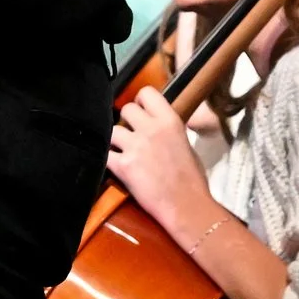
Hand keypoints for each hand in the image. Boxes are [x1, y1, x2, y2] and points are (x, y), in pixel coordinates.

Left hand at [107, 85, 215, 232]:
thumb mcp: (186, 144)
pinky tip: (114, 165)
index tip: (141, 111)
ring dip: (115, 141)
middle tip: (131, 134)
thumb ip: (169, 129)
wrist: (187, 206)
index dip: (140, 101)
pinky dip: (107, 160)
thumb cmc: (193, 179)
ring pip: (112, 130)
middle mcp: (151, 128)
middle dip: (126, 121)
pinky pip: (105, 154)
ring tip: (122, 152)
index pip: (146, 92)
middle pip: (126, 109)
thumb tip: (157, 123)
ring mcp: (135, 146)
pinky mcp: (123, 165)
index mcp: (170, 121)